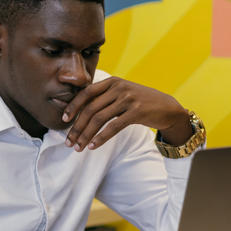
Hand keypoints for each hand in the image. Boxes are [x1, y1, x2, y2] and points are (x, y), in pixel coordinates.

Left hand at [62, 77, 192, 150]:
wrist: (166, 108)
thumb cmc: (140, 103)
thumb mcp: (121, 94)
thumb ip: (104, 98)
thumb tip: (79, 112)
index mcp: (111, 82)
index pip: (86, 93)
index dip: (72, 107)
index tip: (63, 120)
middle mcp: (118, 87)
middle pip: (90, 109)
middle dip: (76, 127)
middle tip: (68, 142)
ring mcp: (127, 99)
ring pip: (99, 119)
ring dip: (86, 136)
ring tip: (78, 148)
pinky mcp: (136, 111)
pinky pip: (113, 127)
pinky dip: (100, 138)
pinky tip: (93, 147)